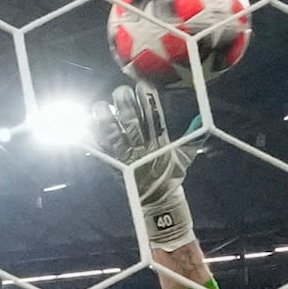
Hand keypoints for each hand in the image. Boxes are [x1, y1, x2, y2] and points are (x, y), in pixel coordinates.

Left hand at [90, 83, 201, 251]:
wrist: (158, 202)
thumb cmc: (171, 177)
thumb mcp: (185, 156)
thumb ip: (193, 137)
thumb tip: (201, 118)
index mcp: (158, 143)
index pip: (153, 117)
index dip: (147, 100)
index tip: (142, 87)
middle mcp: (141, 148)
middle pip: (131, 122)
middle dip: (125, 105)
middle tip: (120, 92)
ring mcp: (125, 157)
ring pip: (113, 134)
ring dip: (105, 119)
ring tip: (100, 106)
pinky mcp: (114, 165)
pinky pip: (101, 150)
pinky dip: (92, 138)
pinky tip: (86, 126)